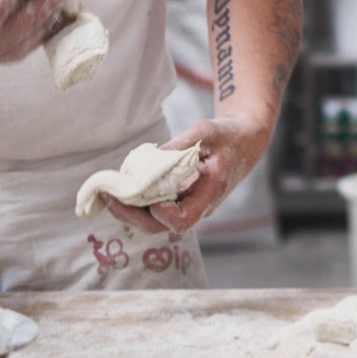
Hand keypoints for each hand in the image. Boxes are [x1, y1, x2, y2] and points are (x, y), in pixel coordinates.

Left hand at [105, 115, 269, 235]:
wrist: (246, 141)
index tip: (146, 193)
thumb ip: (180, 146)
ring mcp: (190, 204)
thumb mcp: (207, 132)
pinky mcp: (182, 198)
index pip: (184, 218)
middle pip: (163, 226)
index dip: (163, 212)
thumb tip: (149, 158)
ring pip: (156, 220)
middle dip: (133, 216)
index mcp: (212, 192)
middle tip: (110, 197)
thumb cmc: (229, 135)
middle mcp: (200, 205)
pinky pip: (157, 208)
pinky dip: (138, 202)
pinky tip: (122, 188)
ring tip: (110, 193)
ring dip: (131, 211)